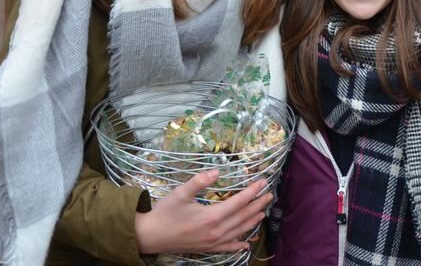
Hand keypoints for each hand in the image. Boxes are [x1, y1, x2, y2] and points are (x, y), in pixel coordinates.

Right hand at [135, 171, 271, 254]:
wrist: (150, 236)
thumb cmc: (165, 212)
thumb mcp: (180, 193)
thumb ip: (199, 181)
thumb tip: (217, 170)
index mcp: (212, 216)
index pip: (239, 202)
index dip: (252, 191)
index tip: (263, 182)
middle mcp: (216, 231)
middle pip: (243, 216)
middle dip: (257, 204)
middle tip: (269, 194)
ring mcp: (213, 242)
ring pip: (239, 231)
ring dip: (252, 221)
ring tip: (263, 212)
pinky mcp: (207, 249)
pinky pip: (228, 248)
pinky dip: (239, 245)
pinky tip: (247, 244)